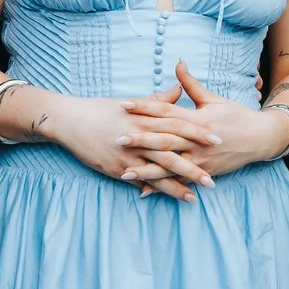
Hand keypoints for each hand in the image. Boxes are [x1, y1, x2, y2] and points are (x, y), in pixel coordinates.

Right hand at [36, 86, 220, 200]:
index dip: (198, 133)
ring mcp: (127, 155)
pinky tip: (165, 199)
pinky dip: (153, 189)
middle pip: (172, 152)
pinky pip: (138, 181)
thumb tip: (178, 90)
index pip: (178, 125)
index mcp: (145, 119)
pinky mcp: (116, 167)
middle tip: (213, 178)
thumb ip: (157, 100)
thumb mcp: (131, 102)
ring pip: (157, 172)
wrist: (70, 120)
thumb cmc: (101, 109)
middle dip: (193, 166)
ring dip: (177, 185)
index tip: (217, 139)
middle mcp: (139, 137)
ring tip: (195, 197)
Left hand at [122, 63, 288, 179]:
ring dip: (146, 170)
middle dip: (140, 140)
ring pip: (170, 165)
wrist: (260, 138)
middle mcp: (197, 140)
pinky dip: (162, 187)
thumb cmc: (236, 116)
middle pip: (165, 139)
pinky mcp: (204, 172)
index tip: (124, 105)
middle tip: (117, 139)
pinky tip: (144, 192)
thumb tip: (177, 62)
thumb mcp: (213, 98)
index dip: (145, 107)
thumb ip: (191, 84)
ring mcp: (201, 159)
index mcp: (197, 118)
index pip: (167, 111)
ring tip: (124, 172)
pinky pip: (180, 181)